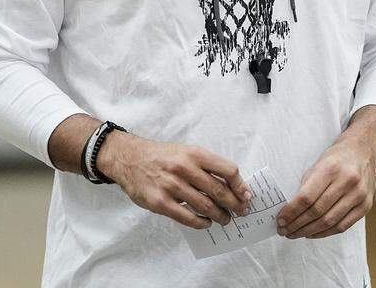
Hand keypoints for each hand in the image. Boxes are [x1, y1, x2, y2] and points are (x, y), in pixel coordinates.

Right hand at [98, 133, 253, 229]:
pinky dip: (201, 223)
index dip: (240, 185)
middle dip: (235, 205)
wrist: (130, 159)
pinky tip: (206, 223)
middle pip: (219, 191)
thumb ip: (207, 166)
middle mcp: (184, 168)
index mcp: (194, 153)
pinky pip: (187, 218)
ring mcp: (172, 186)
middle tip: (241, 212)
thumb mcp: (186, 151)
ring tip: (225, 219)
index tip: (246, 195)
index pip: (227, 170)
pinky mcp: (161, 202)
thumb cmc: (163, 156)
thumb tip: (232, 186)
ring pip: (205, 206)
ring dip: (220, 216)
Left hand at [276, 138, 375, 238]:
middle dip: (298, 224)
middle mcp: (347, 181)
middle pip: (317, 211)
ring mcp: (359, 195)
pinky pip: (342, 226)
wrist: (363, 152)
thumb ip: (305, 187)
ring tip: (296, 234)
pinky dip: (325, 233)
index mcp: (330, 168)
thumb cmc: (336, 159)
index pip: (307, 197)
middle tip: (285, 231)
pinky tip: (313, 233)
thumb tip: (290, 212)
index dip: (291, 212)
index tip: (280, 220)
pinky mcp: (366, 206)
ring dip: (309, 232)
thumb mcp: (317, 165)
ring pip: (329, 222)